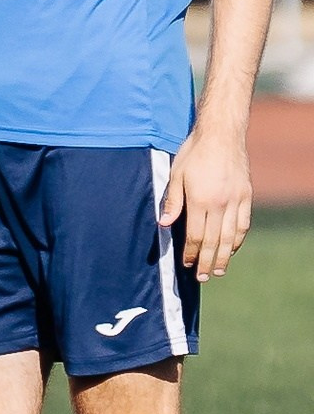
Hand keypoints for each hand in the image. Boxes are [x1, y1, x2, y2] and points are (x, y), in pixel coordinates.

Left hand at [161, 123, 250, 278]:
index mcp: (201, 200)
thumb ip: (172, 201)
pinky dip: (238, 239)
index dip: (192, 253)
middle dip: (208, 261)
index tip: (187, 264)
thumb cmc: (193, 154)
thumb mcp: (176, 174)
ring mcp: (237, 200)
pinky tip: (232, 248)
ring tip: (220, 270)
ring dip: (226, 255)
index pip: (196, 235)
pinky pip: (243, 223)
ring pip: (232, 236)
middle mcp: (221, 203)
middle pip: (215, 241)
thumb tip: (165, 224)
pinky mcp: (246, 195)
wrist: (221, 135)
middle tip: (204, 277)